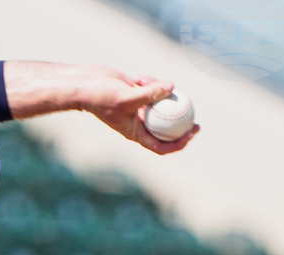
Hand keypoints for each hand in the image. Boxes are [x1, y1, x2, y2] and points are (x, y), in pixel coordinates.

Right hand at [76, 66, 198, 154]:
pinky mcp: (139, 93)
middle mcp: (139, 123)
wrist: (87, 84)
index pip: (160, 146)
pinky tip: (138, 78)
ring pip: (162, 104)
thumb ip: (150, 93)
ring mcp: (140, 108)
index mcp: (136, 132)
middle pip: (167, 129)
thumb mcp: (127, 97)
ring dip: (160, 92)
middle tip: (197, 119)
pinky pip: (154, 88)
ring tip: (146, 83)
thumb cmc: (102, 97)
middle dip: (182, 125)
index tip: (191, 133)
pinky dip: (150, 82)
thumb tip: (172, 87)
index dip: (178, 143)